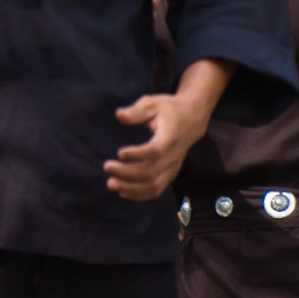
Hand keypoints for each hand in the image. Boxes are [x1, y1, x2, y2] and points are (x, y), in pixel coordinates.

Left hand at [105, 86, 212, 201]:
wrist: (191, 120)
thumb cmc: (168, 110)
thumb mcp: (153, 103)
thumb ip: (136, 111)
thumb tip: (119, 115)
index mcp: (170, 135)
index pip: (156, 150)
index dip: (138, 154)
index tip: (119, 153)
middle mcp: (173, 155)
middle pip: (151, 171)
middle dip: (127, 173)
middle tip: (107, 167)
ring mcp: (173, 167)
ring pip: (153, 185)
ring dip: (131, 188)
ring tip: (111, 183)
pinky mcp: (170, 174)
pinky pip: (156, 190)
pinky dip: (139, 195)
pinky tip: (122, 191)